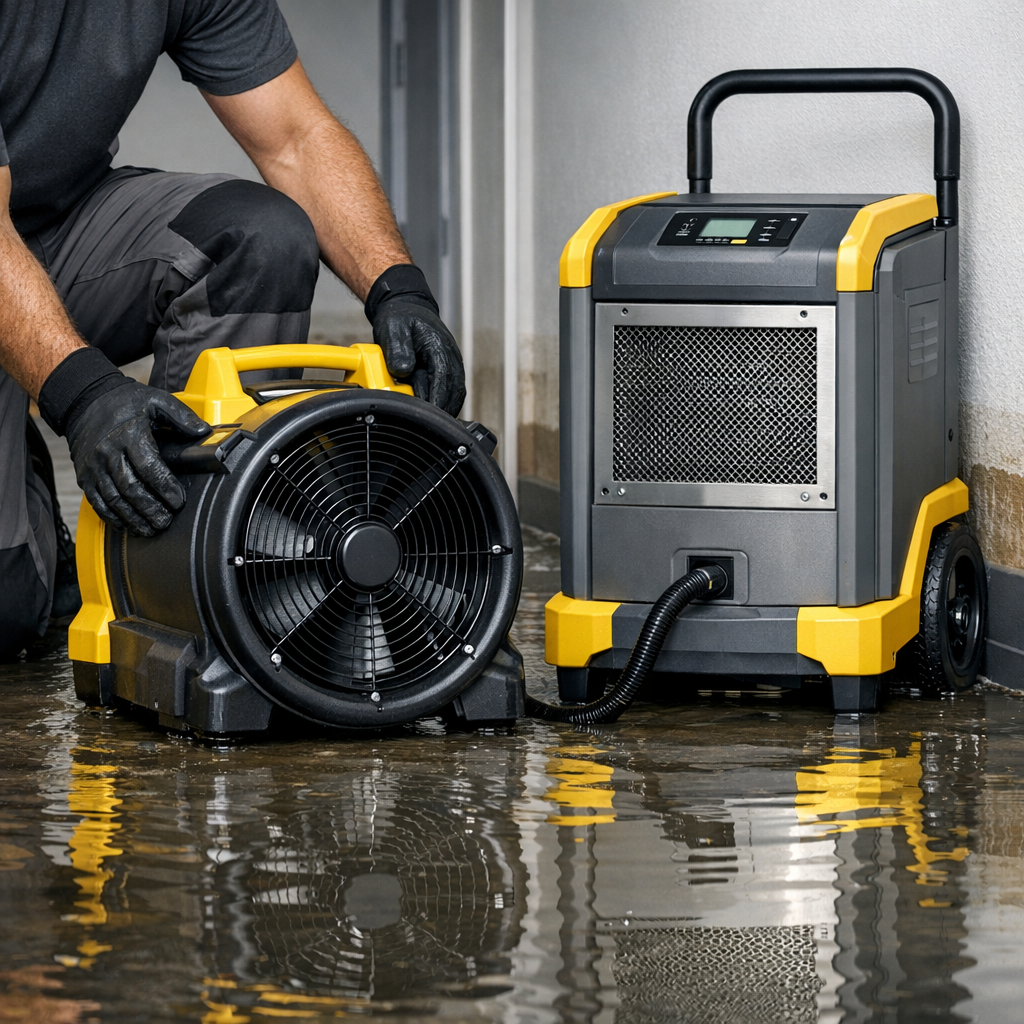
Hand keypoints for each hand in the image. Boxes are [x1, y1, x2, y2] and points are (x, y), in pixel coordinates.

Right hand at [67, 381, 210, 535]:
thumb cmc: (124, 402)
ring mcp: (93, 466)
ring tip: (150, 528)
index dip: (164, 487)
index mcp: (128, 435)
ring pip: (113, 499)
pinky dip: (112, 517)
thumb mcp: (155, 400)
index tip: (178, 501)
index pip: (148, 467)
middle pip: (130, 488)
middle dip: (150, 509)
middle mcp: (107, 452)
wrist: (85, 401)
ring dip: (132, 518)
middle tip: (166, 521)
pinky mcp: (84, 475)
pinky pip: (97, 501)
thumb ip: (181, 415)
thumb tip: (202, 431)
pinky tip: (127, 525)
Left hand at [373, 297, 466, 415]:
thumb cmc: (400, 318)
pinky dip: (443, 404)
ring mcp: (451, 365)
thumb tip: (403, 370)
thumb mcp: (392, 328)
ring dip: (445, 408)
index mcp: (439, 346)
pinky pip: (450, 392)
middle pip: (454, 390)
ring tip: (430, 423)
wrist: (406, 309)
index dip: (438, 398)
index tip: (430, 414)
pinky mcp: (446, 372)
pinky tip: (431, 413)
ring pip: (455, 394)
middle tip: (428, 425)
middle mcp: (450, 357)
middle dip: (443, 409)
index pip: (444, 377)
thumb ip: (397, 349)